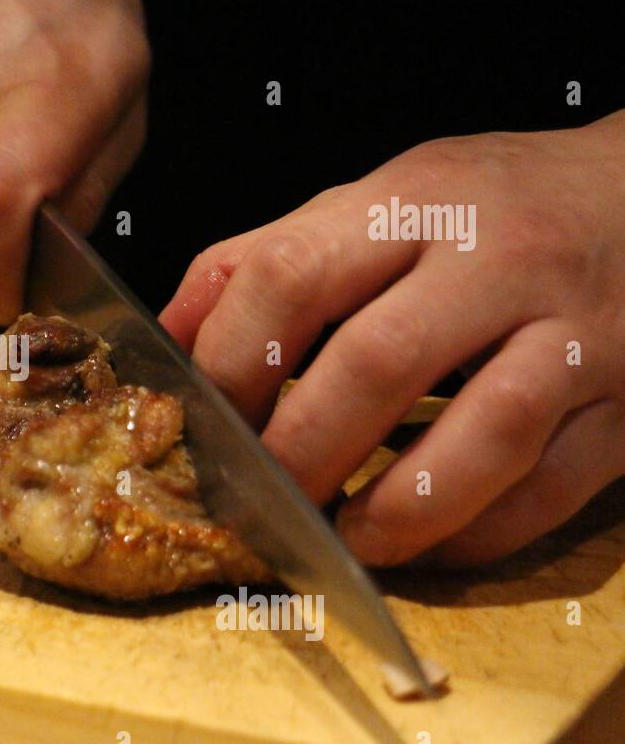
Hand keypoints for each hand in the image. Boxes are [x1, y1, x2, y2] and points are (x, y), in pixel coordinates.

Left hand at [159, 110, 624, 564]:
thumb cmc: (487, 209)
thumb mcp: (372, 202)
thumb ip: (263, 259)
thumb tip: (165, 338)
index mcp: (414, 203)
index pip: (291, 277)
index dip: (230, 363)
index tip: (205, 422)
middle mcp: (498, 262)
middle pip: (378, 364)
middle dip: (301, 451)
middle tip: (261, 500)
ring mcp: (576, 336)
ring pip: (486, 435)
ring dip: (397, 509)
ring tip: (344, 537)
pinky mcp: (624, 410)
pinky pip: (550, 491)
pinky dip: (476, 532)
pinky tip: (424, 541)